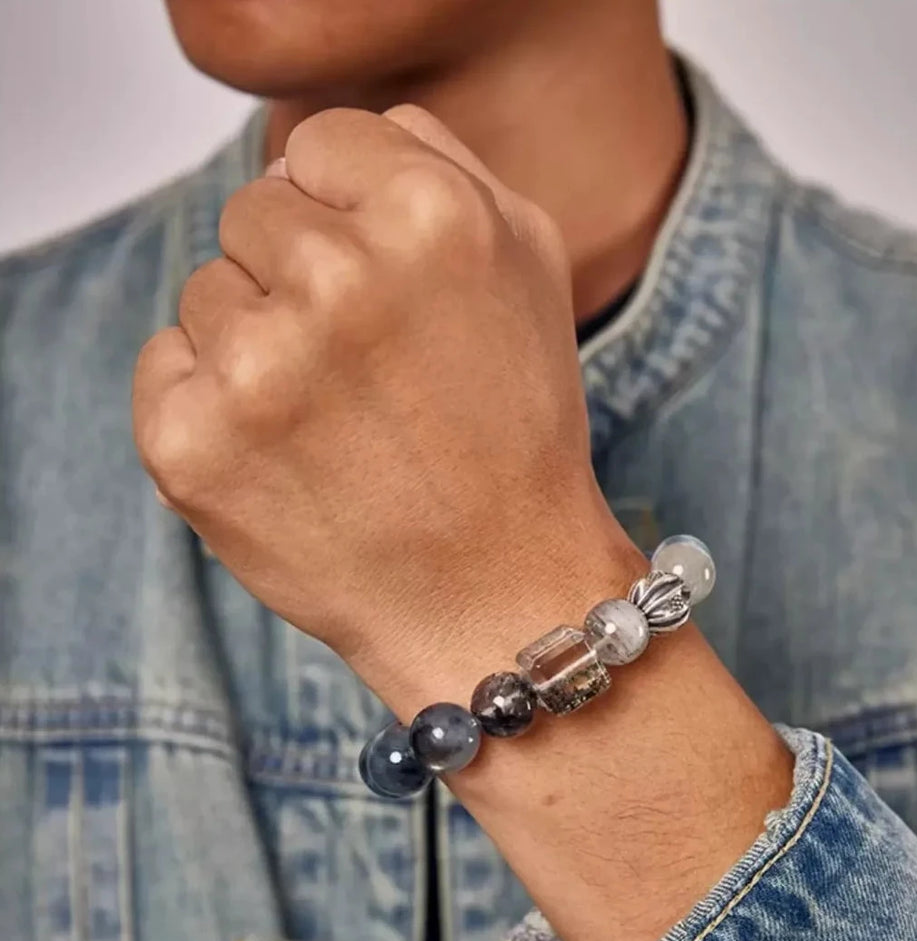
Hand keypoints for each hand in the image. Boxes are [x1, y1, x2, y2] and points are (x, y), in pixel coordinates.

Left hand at [133, 105, 639, 711]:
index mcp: (431, 217)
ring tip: (335, 424)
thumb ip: (440, 160)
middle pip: (253, 212)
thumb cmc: (514, 436)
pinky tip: (284, 456)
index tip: (385, 291)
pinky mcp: (190, 445)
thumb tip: (330, 145)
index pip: (318, 145)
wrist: (493, 595)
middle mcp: (339, 279)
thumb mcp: (529, 268)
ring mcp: (257, 368)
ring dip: (258, 345)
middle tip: (367, 372)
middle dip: (302, 279)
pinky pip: (163, 364)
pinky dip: (211, 405)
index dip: (351, 219)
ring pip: (206, 292)